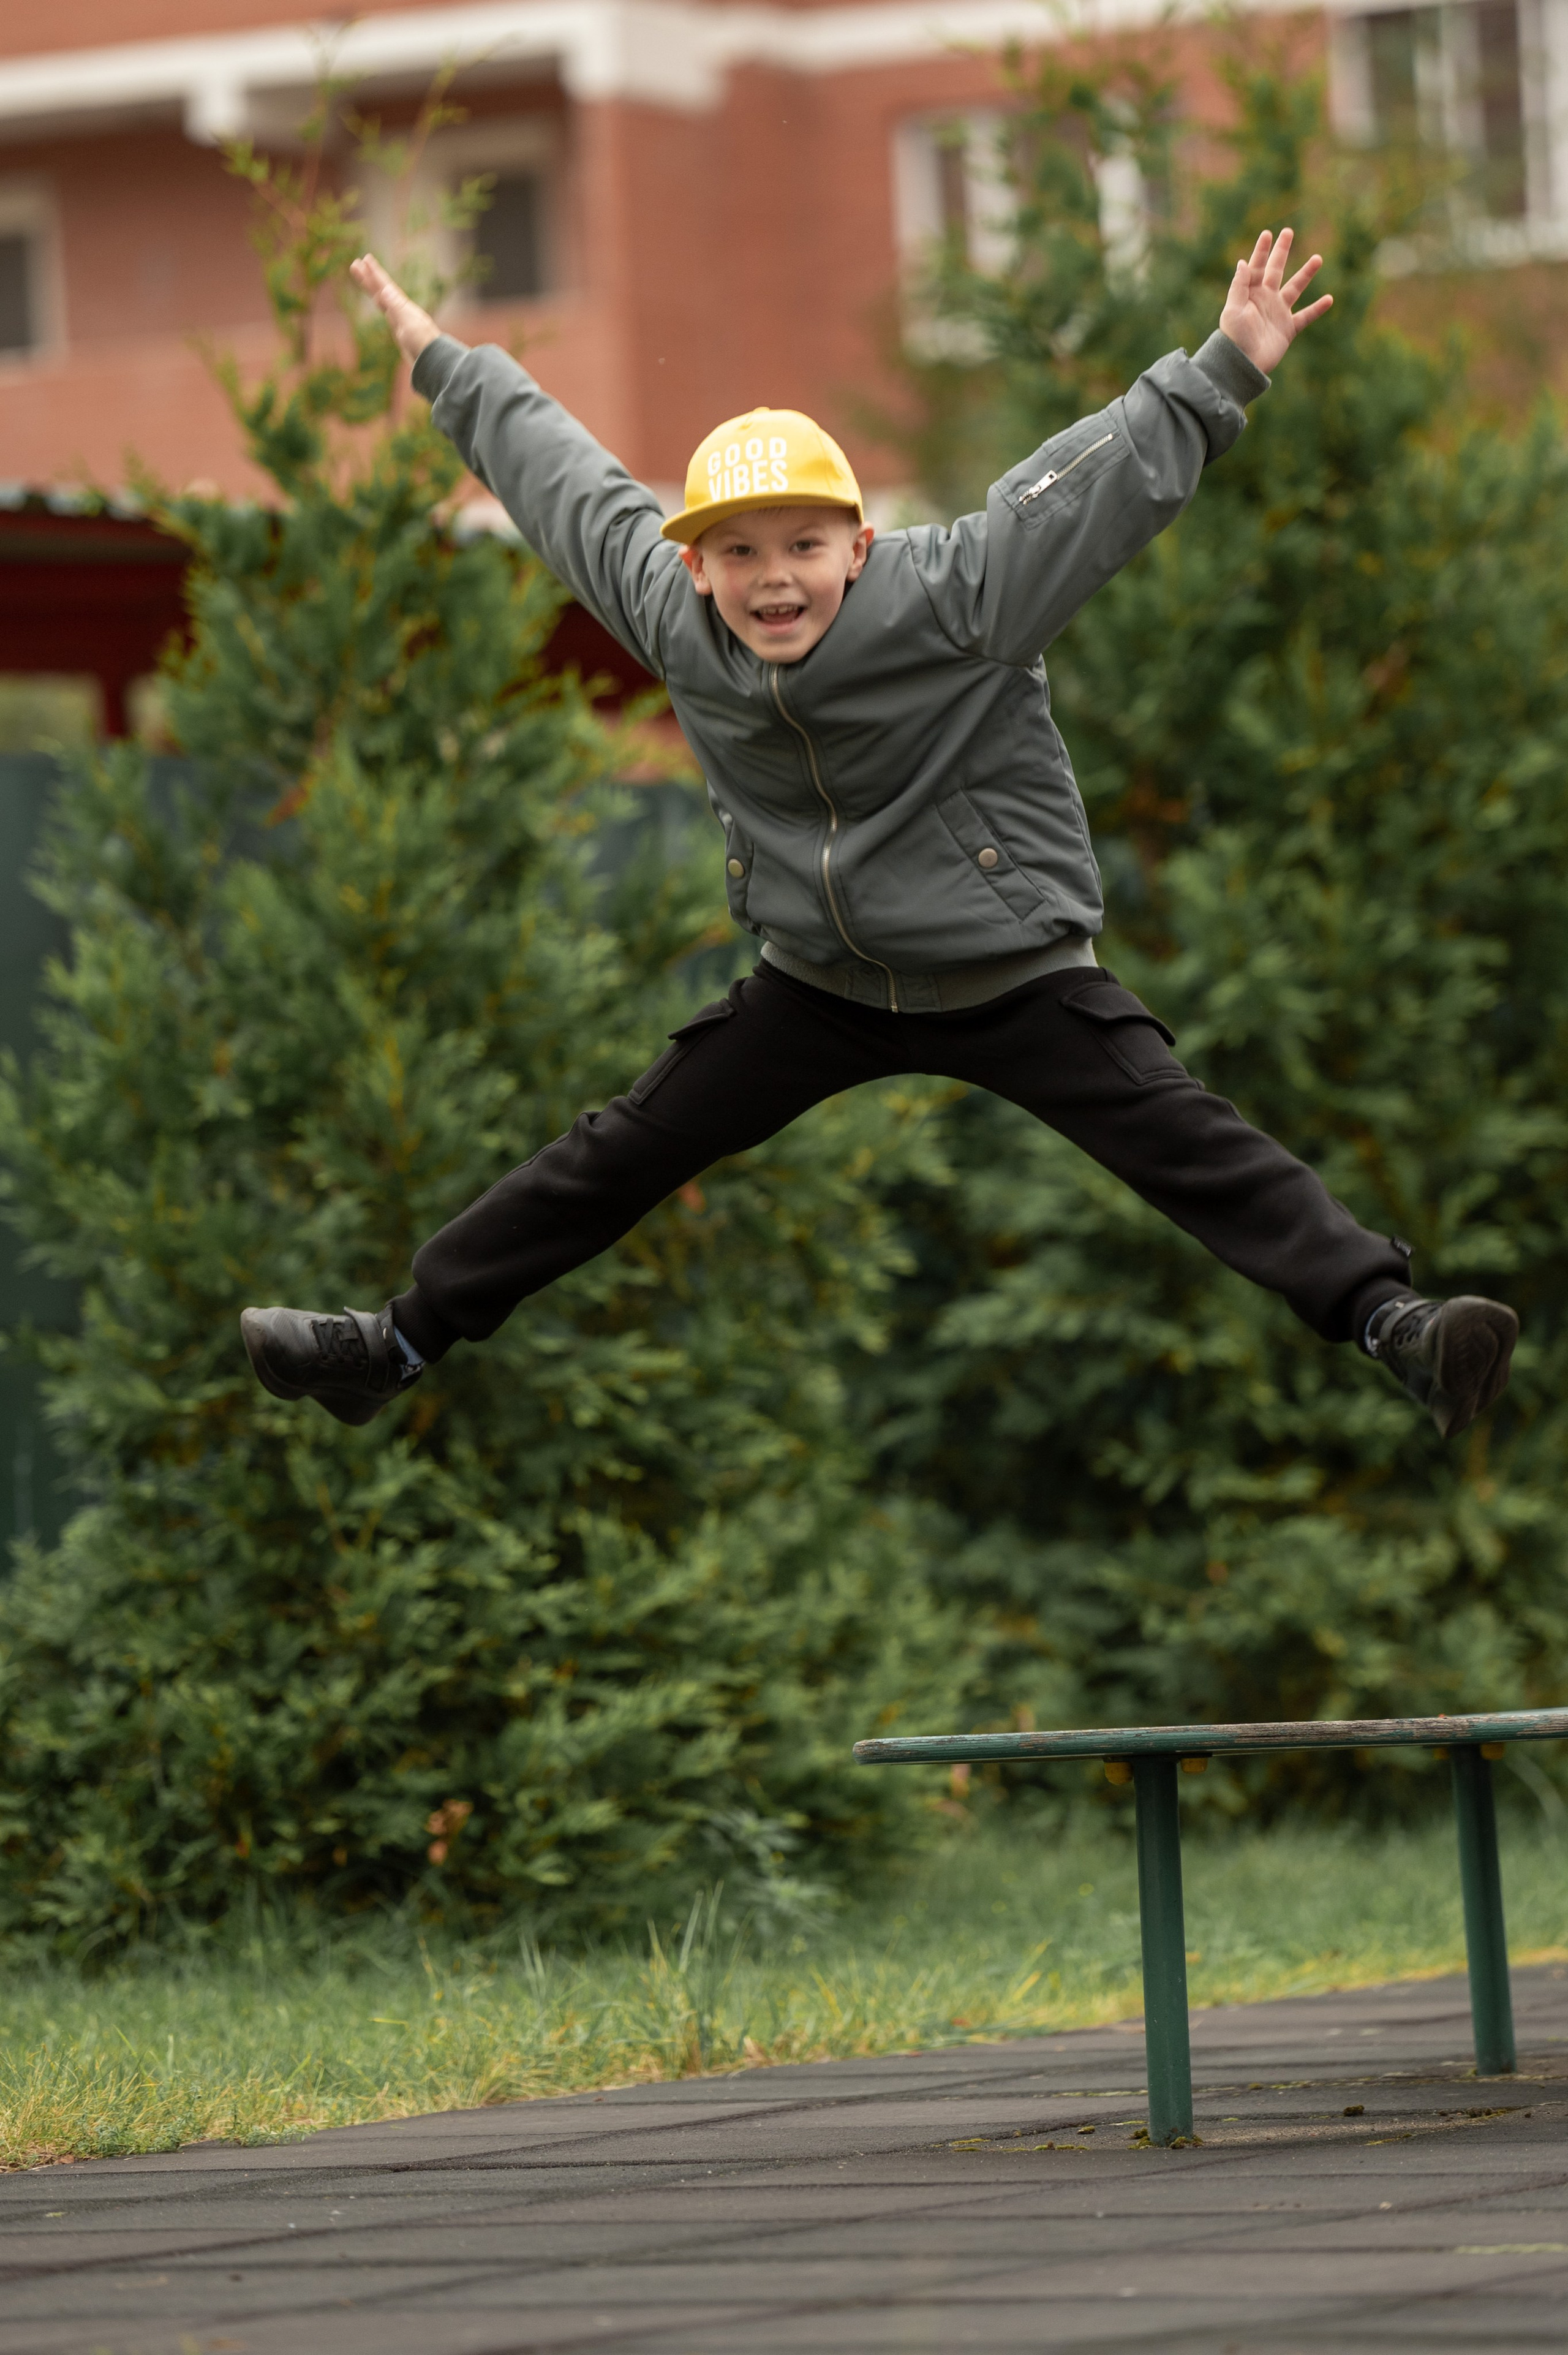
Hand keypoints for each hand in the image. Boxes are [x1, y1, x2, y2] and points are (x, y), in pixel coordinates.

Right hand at [349, 253, 440, 366]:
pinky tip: (379, 299)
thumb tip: (385, 290)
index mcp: (402, 306)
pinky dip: (380, 302)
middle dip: (368, 277)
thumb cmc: (422, 342)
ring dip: (371, 287)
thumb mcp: (408, 324)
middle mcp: (401, 308)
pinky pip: (386, 309)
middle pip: (380, 289)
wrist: (432, 360)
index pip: (385, 286)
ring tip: (361, 276)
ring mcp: (400, 317)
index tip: (366, 259)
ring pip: (382, 298)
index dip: (375, 273)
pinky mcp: (400, 328)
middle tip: (355, 264)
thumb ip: (396, 307)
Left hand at [1218, 227, 1330, 373]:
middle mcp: (1265, 299)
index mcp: (1250, 293)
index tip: (1268, 233)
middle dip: (1281, 251)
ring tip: (1318, 258)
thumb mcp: (1233, 310)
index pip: (1257, 266)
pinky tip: (1329, 299)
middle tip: (1288, 232)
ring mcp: (1278, 313)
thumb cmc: (1235, 338)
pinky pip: (1305, 316)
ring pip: (1295, 288)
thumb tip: (1243, 262)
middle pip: (1275, 270)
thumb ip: (1239, 286)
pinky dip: (1317, 309)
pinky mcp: (1288, 329)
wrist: (1244, 364)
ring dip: (1306, 273)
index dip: (1262, 250)